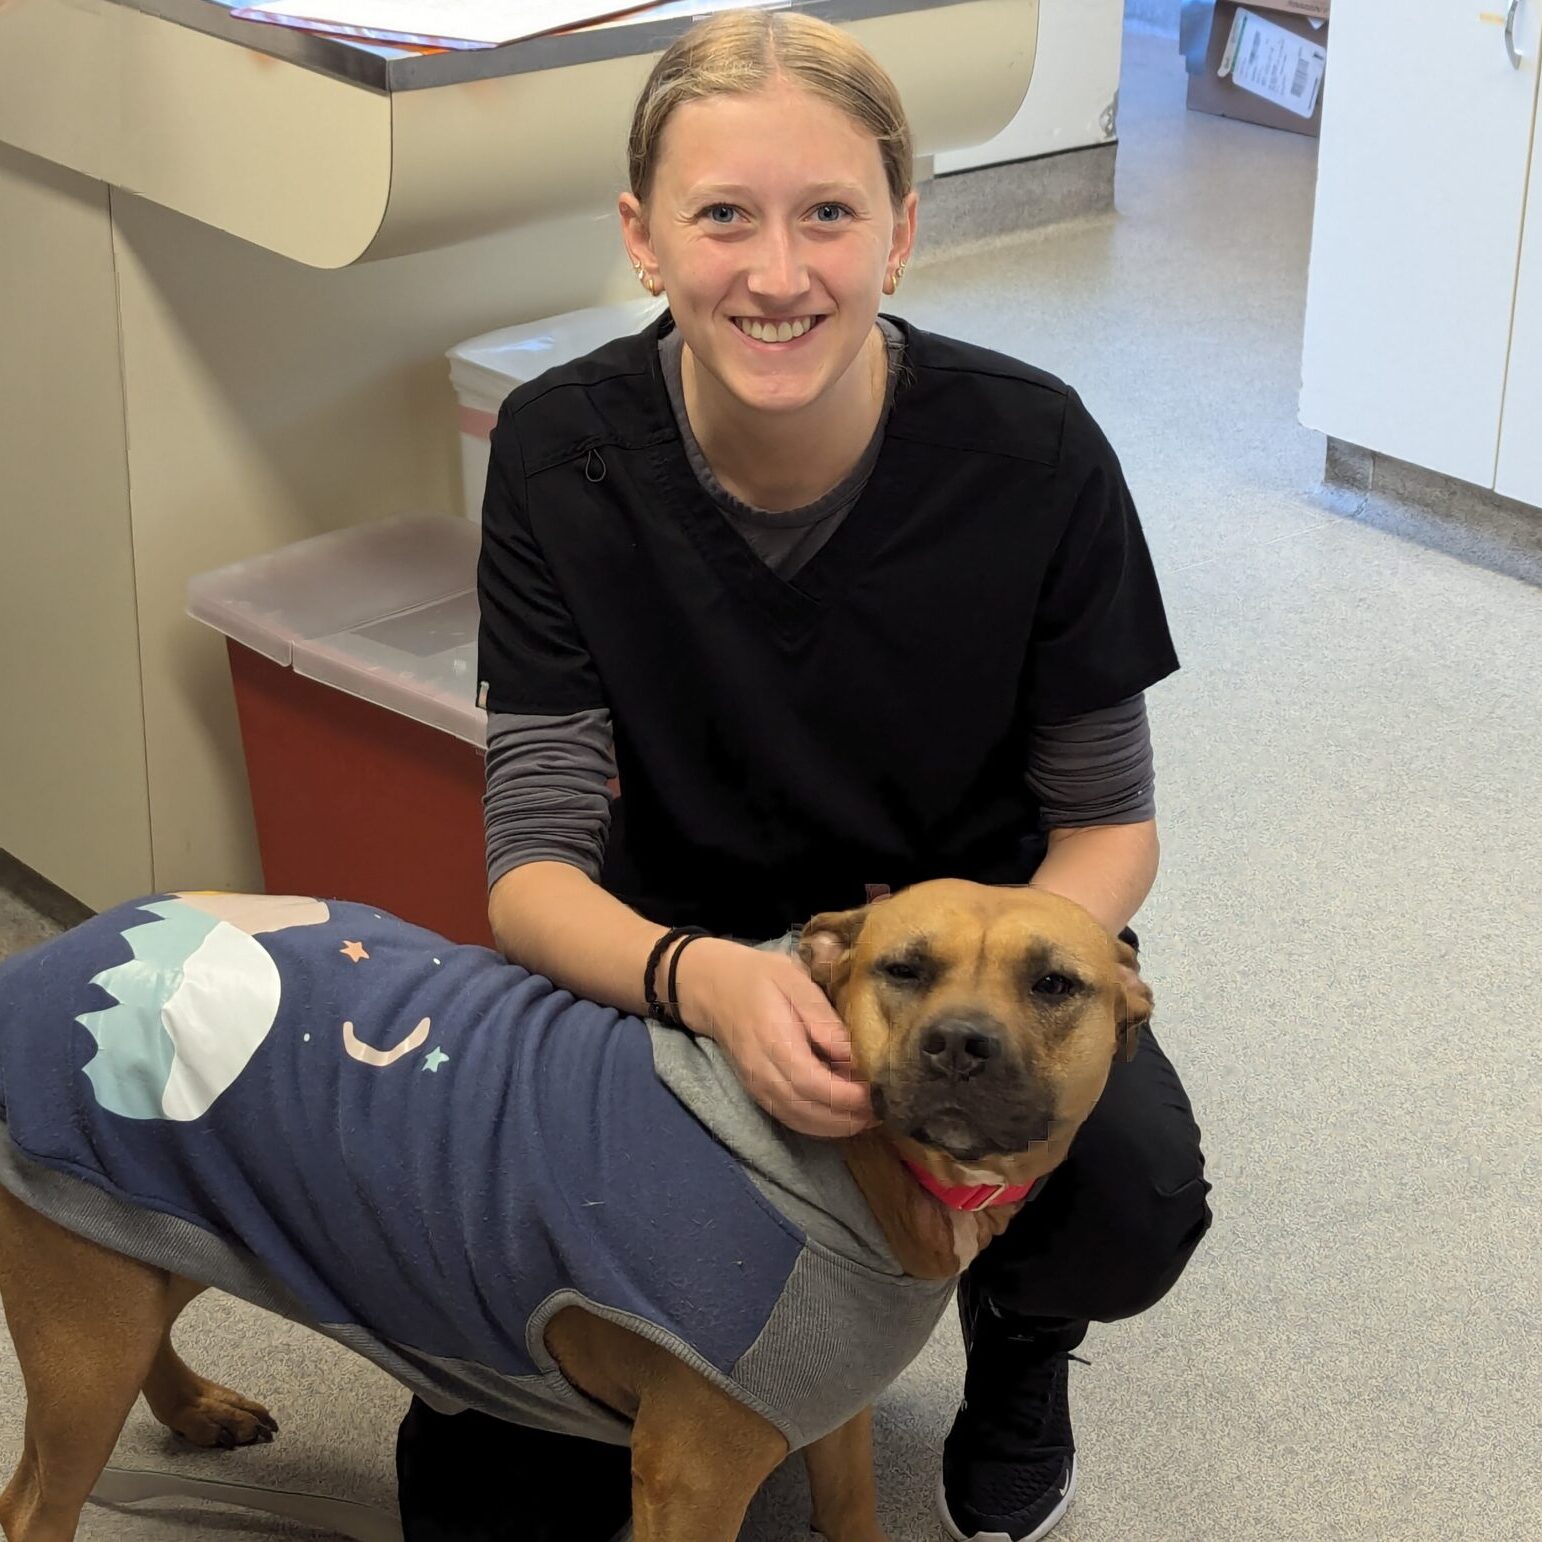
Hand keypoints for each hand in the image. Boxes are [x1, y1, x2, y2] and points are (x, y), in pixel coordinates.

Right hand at [672, 938, 877, 1139]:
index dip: (849, 1097)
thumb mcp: (795, 982)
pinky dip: (822, 1124)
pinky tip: (845, 1114)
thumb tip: (854, 1055)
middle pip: (811, 1112)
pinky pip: (794, 1119)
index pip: (814, 1085)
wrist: (715, 988)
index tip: (879, 1092)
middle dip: (851, 1116)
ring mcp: (759, 1088)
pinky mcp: (761, 1094)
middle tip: (886, 1106)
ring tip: (871, 1113)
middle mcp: (764, 1075)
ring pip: (803, 1122)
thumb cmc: (760, 978)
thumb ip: (823, 1019)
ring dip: (840, 1125)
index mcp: (774, 1043)